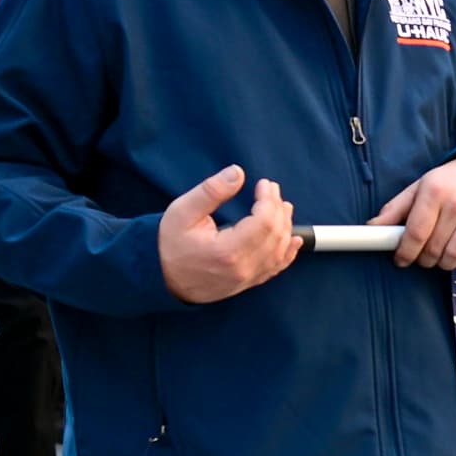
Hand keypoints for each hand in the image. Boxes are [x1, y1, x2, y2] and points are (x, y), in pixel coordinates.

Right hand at [158, 164, 299, 303]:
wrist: (161, 278)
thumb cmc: (169, 244)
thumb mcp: (182, 211)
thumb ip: (211, 191)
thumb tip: (237, 173)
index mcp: (228, 251)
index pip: (263, 222)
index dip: (268, 200)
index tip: (264, 184)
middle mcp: (243, 268)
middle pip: (275, 235)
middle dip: (277, 209)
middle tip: (272, 190)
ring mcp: (247, 278)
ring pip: (279, 251)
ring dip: (286, 227)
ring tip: (283, 207)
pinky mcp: (247, 283)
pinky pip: (275, 268)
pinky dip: (288, 253)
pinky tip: (295, 240)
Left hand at [369, 150, 455, 269]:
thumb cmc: (453, 181)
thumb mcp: (422, 186)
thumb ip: (396, 208)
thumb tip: (372, 227)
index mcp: (435, 191)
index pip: (416, 233)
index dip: (405, 252)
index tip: (401, 259)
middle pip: (434, 248)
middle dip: (423, 259)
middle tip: (422, 256)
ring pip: (454, 256)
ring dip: (443, 263)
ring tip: (440, 256)